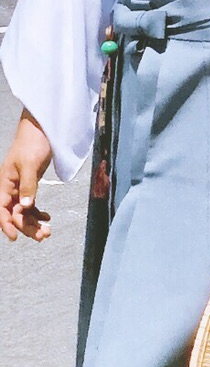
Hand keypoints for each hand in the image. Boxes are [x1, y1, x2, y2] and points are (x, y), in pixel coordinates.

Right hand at [0, 114, 52, 242]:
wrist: (41, 129)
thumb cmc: (32, 143)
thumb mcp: (30, 164)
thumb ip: (28, 185)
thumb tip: (27, 205)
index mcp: (4, 185)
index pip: (2, 210)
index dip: (7, 224)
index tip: (15, 237)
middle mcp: (9, 189)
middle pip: (15, 214)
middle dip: (26, 226)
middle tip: (43, 236)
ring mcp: (19, 188)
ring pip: (23, 211)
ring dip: (33, 222)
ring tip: (47, 231)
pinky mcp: (29, 185)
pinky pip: (30, 204)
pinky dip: (37, 212)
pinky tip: (47, 218)